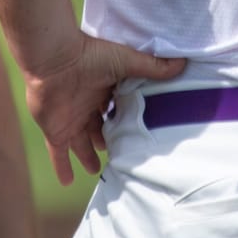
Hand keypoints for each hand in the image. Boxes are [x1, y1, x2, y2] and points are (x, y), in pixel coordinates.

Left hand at [23, 32, 183, 184]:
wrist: (55, 59)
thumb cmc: (90, 55)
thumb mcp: (126, 62)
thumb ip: (152, 67)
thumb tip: (182, 63)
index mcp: (104, 90)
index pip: (117, 111)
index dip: (125, 122)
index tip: (137, 133)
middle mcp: (87, 106)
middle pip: (99, 129)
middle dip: (108, 140)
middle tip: (119, 154)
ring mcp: (70, 120)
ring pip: (80, 144)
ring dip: (87, 156)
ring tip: (96, 170)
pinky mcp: (56, 131)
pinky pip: (58, 154)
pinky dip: (62, 167)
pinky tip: (67, 182)